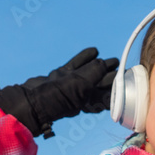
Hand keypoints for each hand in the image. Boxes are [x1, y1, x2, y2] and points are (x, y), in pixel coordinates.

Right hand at [0, 47, 117, 137]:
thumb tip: (104, 64)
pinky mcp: (59, 77)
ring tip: (112, 59)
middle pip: (99, 85)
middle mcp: (78, 95)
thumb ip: (93, 74)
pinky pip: (74, 66)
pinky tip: (93, 51)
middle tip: (122, 66)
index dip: (118, 88)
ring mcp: (67, 85)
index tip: (127, 79)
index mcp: (86, 103)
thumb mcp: (78, 86)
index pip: (106, 96)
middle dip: (110, 76)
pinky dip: (84, 58)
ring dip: (99, 66)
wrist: (27, 100)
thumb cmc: (53, 99)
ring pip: (88, 74)